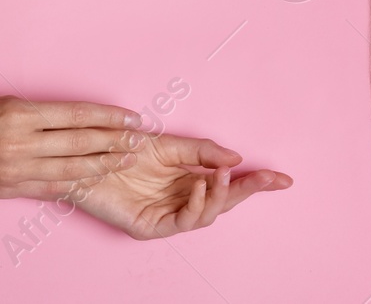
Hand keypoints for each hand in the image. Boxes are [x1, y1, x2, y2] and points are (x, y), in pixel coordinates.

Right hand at [0, 96, 143, 199]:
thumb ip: (35, 114)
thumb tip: (72, 118)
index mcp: (20, 113)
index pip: (78, 114)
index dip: (109, 117)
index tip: (131, 117)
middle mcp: (21, 141)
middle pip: (81, 141)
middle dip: (114, 141)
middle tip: (139, 140)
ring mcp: (15, 168)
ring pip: (70, 167)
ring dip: (103, 164)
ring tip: (126, 159)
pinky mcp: (8, 188)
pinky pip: (50, 187)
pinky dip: (76, 183)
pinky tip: (95, 180)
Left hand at [71, 132, 291, 239]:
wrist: (87, 154)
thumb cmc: (123, 147)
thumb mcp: (171, 143)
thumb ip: (204, 152)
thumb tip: (237, 159)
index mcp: (189, 179)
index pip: (229, 184)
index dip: (256, 183)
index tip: (284, 179)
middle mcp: (181, 200)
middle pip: (224, 203)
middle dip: (248, 191)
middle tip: (267, 179)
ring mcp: (166, 215)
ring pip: (207, 216)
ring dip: (220, 196)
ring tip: (221, 175)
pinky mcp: (147, 227)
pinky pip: (180, 222)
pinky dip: (196, 205)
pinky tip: (200, 185)